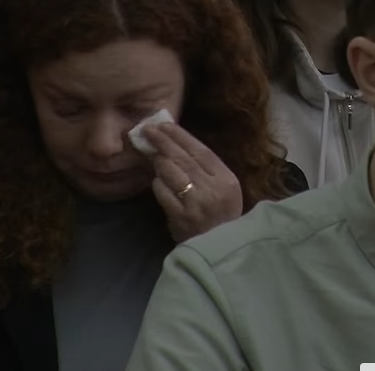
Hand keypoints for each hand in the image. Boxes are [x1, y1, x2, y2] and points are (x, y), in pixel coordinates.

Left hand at [142, 123, 242, 241]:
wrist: (220, 249)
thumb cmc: (222, 215)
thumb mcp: (225, 189)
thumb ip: (207, 169)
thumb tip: (178, 145)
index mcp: (226, 179)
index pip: (201, 150)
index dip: (181, 136)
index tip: (165, 125)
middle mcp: (213, 189)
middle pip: (184, 158)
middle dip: (164, 141)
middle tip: (148, 130)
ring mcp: (196, 203)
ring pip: (171, 172)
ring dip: (159, 161)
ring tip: (152, 154)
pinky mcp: (181, 217)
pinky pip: (163, 192)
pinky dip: (157, 184)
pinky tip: (157, 181)